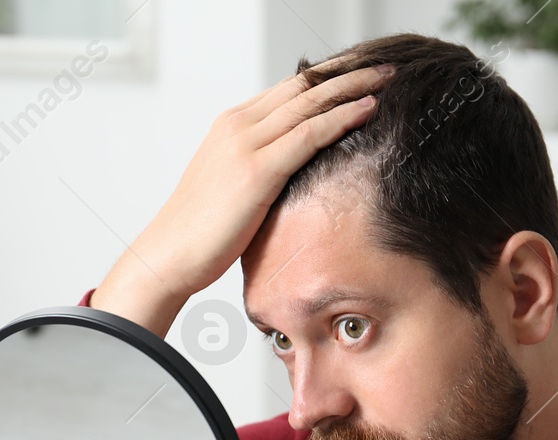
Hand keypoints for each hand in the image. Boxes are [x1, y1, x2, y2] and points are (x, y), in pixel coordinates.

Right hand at [90, 59, 393, 334]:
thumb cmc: (202, 232)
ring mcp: (245, 144)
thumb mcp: (234, 187)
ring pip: (310, 102)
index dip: (327, 78)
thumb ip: (262, 169)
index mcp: (232, 125)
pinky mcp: (257, 171)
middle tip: (383, 67)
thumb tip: (295, 176)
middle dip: (347, 73)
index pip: (288, 89)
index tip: (360, 74)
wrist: (170, 254)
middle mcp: (238, 125)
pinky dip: (342, 118)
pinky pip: (309, 135)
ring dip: (353, 87)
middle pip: (303, 86)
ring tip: (387, 78)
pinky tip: (368, 110)